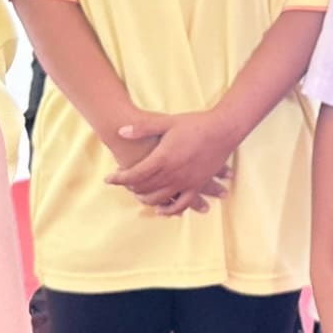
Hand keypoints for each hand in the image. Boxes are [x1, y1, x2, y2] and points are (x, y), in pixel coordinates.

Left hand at [108, 109, 236, 207]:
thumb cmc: (194, 124)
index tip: (108, 179)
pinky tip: (161, 210)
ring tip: (138, 194)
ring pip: (160, 199)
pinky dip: (169, 210)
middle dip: (130, 187)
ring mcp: (186, 182)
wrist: (223, 129)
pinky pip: (182, 204)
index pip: (134, 174)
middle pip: (145, 188)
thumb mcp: (166, 121)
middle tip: (123, 183)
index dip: (119, 178)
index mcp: (163, 158)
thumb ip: (143, 128)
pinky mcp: (197, 186)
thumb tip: (120, 131)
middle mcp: (173, 174)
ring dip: (146, 199)